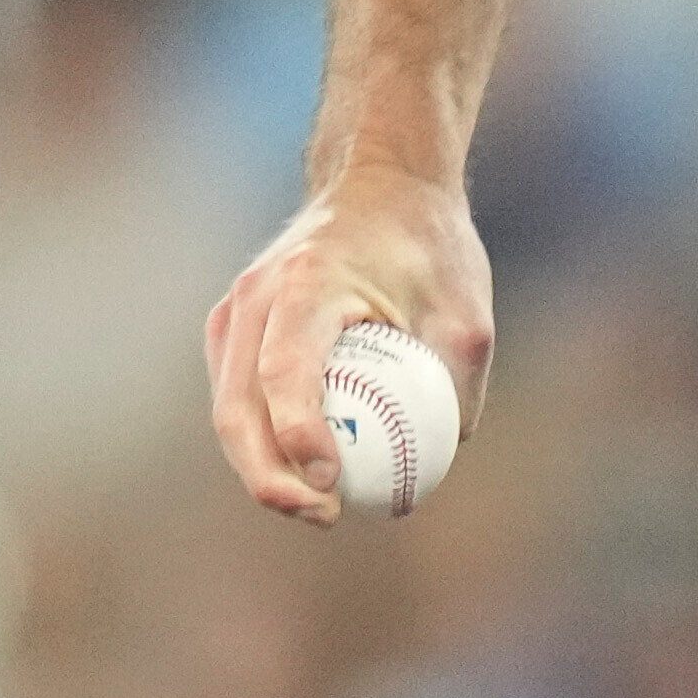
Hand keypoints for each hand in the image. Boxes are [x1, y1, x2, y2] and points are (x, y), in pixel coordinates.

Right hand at [202, 170, 499, 526]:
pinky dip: (262, 441)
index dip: (301, 434)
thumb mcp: (468, 310)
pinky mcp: (234, 329)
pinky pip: (237, 398)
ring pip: (229, 410)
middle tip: (323, 515)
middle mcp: (256, 297)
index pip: (286, 371)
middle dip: (270, 476)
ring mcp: (235, 312)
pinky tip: (306, 473)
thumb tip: (440, 456)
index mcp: (307, 283)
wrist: (381, 182)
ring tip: (320, 509)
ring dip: (263, 468)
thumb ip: (457, 384)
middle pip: (239, 407)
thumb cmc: (428, 245)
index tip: (331, 484)